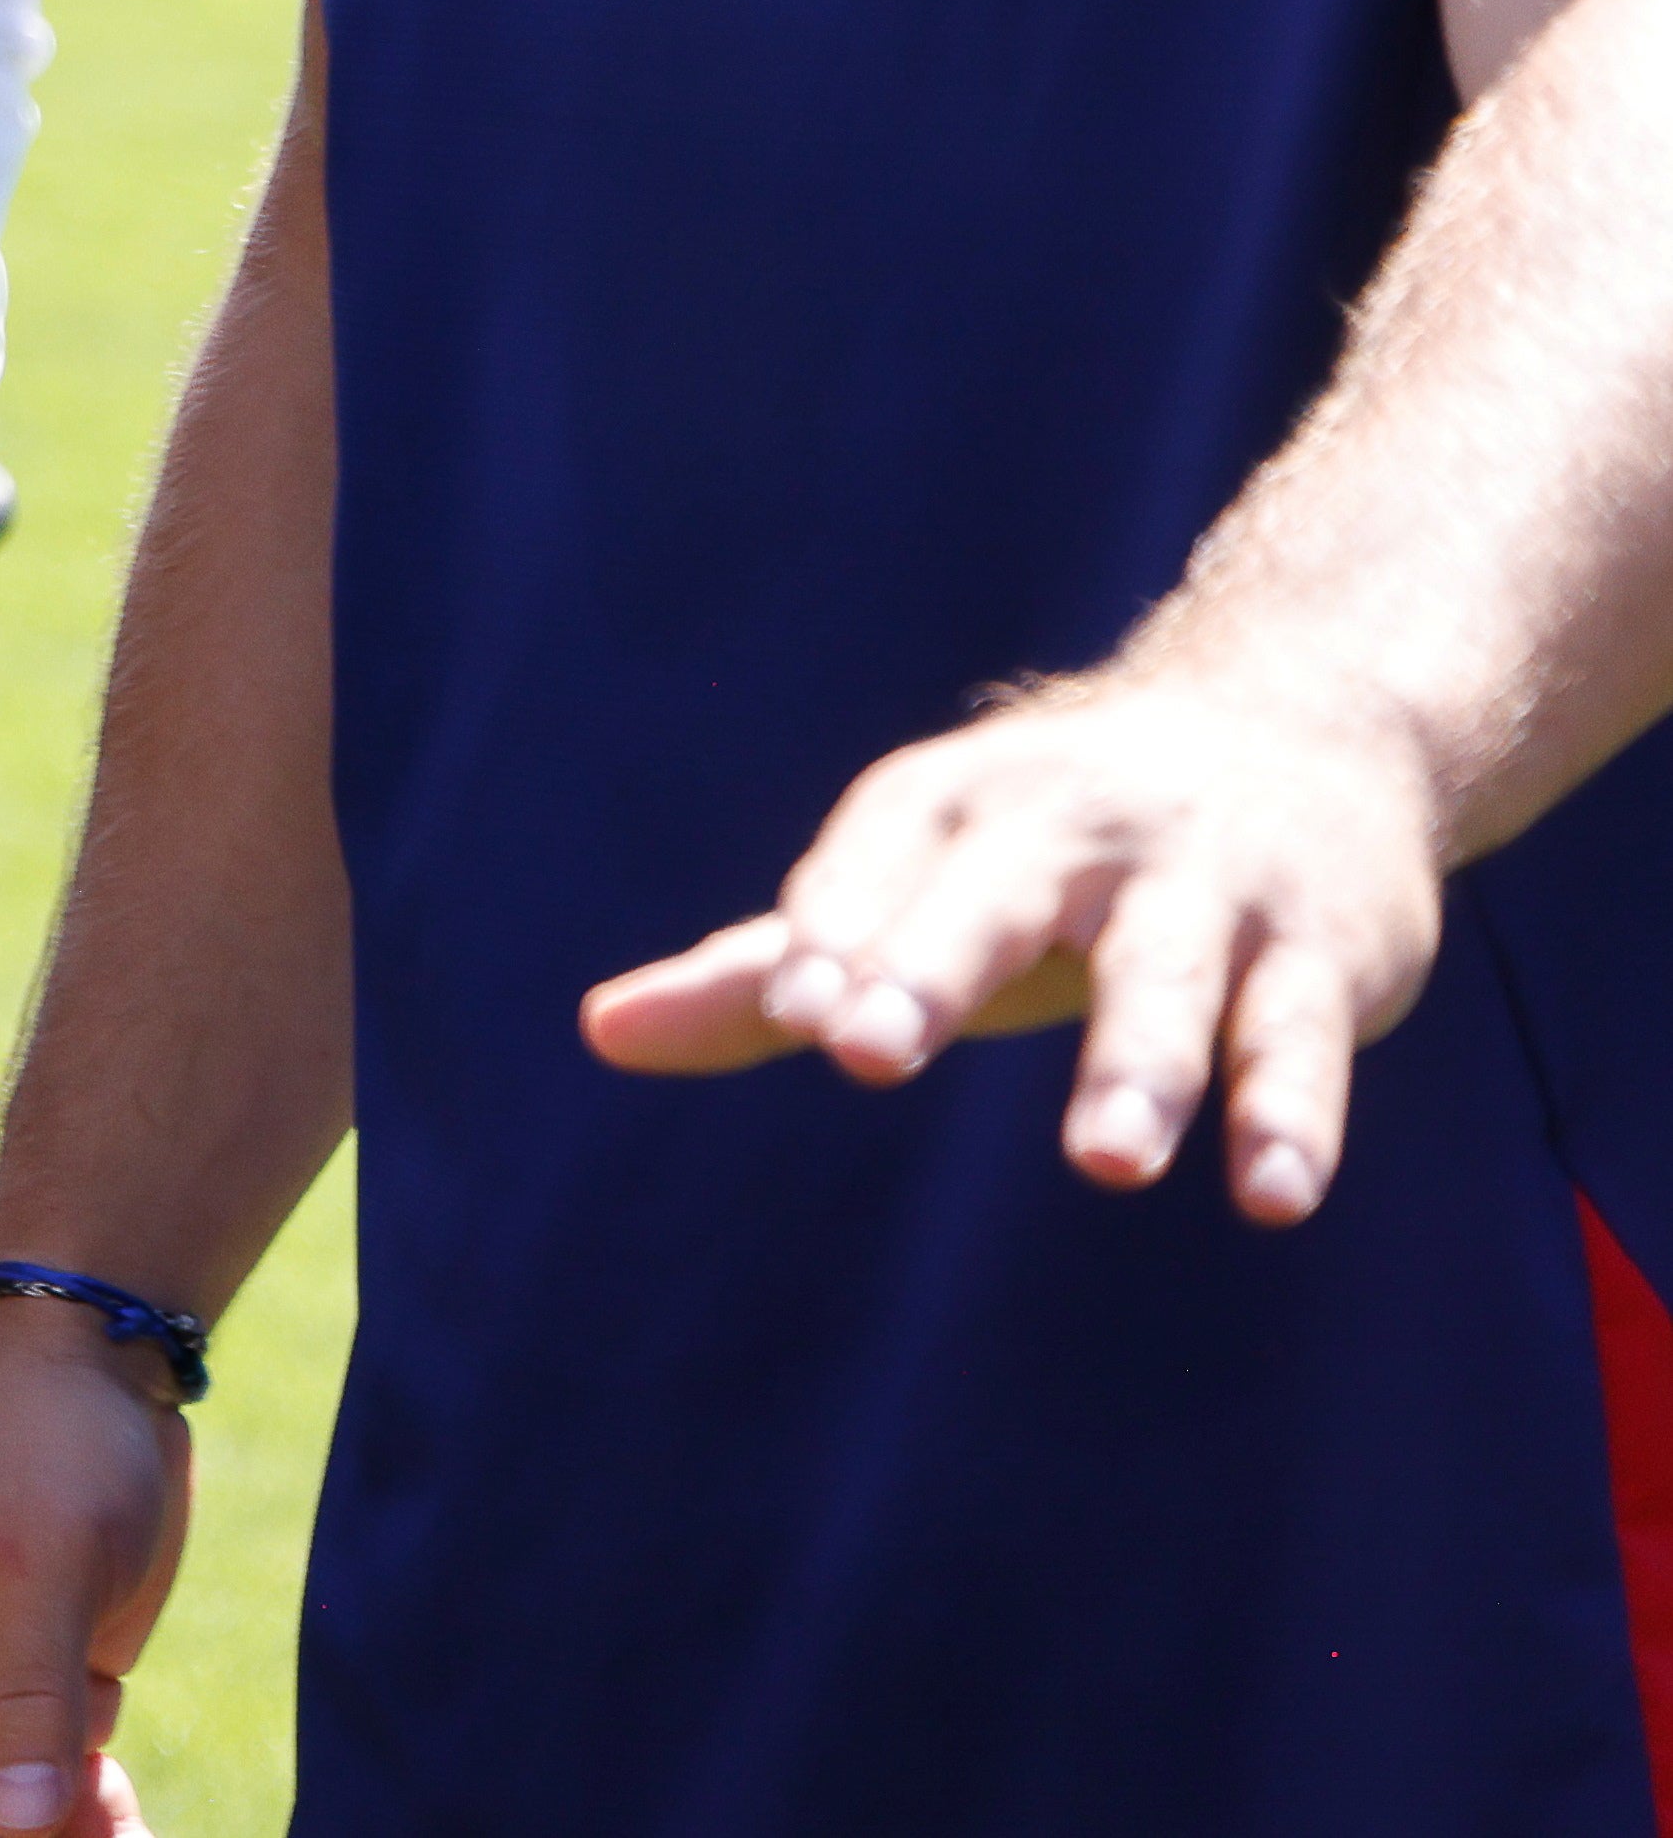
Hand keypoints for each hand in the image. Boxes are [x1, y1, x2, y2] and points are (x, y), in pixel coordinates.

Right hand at [0, 1292, 184, 1835]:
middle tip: (124, 1837)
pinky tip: (133, 1821)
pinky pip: (54, 1785)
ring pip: (15, 1820)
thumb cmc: (44, 1437)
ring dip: (76, 1837)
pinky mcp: (38, 1682)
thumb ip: (29, 1701)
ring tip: (137, 1831)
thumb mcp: (44, 1566)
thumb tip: (16, 1829)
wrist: (84, 1352)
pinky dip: (95, 1815)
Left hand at [573, 657, 1447, 1221]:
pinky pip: (1304, 1035)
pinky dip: (1292, 1111)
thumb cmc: (1050, 849)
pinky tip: (1272, 1193)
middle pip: (993, 900)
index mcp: (953, 807)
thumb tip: (597, 1033)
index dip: (831, 930)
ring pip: (1169, 977)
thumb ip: (764, 971)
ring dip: (1141, 1066)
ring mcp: (1207, 888)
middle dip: (928, 967)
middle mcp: (1073, 833)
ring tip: (1105, 1164)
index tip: (788, 1007)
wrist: (1305, 726)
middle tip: (857, 1050)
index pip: (873, 863)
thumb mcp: (911, 886)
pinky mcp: (1324, 951)